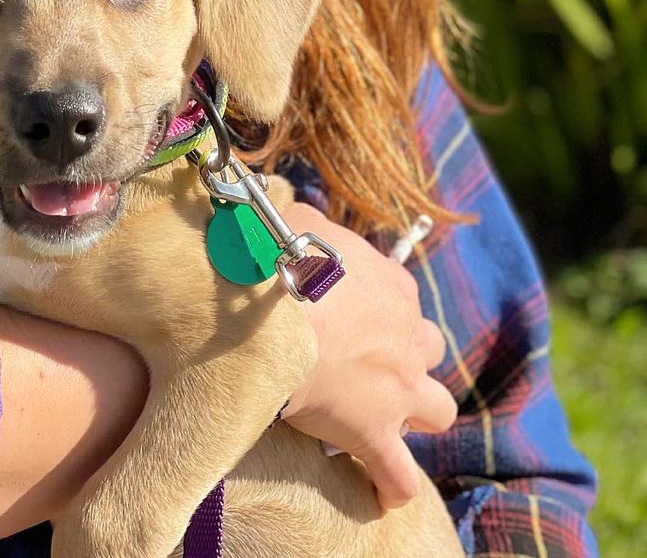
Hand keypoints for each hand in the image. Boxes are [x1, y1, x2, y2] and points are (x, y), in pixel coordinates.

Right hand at [278, 202, 457, 509]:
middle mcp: (406, 336)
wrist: (267, 307)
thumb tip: (289, 212)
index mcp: (391, 285)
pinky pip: (398, 474)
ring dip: (414, 413)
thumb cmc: (278, 257)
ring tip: (381, 420)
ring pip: (436, 409)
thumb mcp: (297, 221)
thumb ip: (305, 222)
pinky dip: (391, 483)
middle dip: (408, 359)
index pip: (402, 298)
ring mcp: (398, 387)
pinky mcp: (375, 433)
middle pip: (428, 350)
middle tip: (367, 365)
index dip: (380, 311)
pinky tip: (382, 492)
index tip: (350, 316)